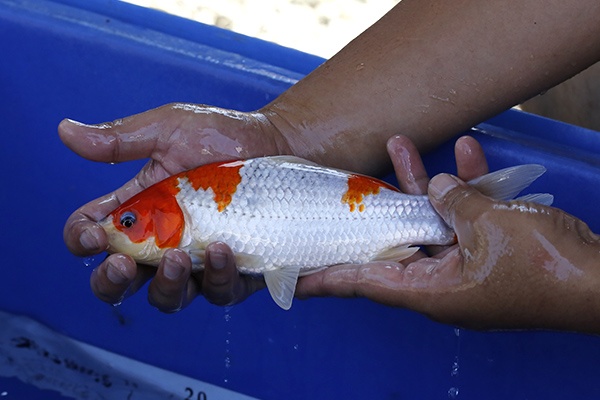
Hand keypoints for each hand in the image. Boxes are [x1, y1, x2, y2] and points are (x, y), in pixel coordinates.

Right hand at [61, 103, 284, 310]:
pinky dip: (217, 278)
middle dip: (112, 283)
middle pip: (120, 282)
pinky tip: (222, 250)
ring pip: (168, 297)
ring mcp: (199, 260)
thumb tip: (65, 131)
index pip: (92, 236)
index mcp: (137, 211)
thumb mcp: (169, 130)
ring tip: (177, 258)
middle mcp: (162, 242)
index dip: (82, 242)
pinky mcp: (235, 270)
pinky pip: (219, 292)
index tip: (94, 235)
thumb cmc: (222, 136)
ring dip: (165, 285)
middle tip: (123, 264)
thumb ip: (121, 138)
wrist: (279, 143)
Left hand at [297, 135, 599, 332]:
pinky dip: (463, 188)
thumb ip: (454, 203)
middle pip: (391, 245)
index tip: (294, 278)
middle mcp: (439, 283)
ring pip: (428, 223)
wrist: (599, 280)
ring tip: (399, 144)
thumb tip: (439, 187)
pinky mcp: (486, 252)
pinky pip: (465, 219)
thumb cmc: (543, 266)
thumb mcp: (489, 226)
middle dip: (371, 211)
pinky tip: (462, 152)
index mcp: (428, 291)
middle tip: (340, 192)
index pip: (362, 282)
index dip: (326, 279)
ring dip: (419, 184)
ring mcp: (463, 267)